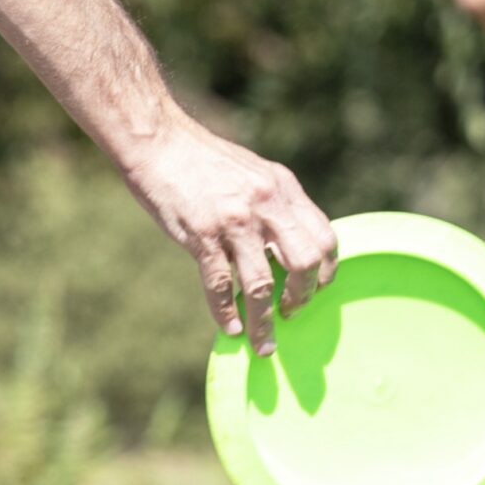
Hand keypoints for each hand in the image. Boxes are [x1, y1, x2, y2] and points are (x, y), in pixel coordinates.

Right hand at [119, 118, 339, 356]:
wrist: (159, 141)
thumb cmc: (204, 160)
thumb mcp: (254, 173)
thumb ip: (276, 205)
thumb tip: (290, 247)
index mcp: (283, 188)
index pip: (325, 237)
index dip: (326, 271)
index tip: (315, 289)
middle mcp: (266, 204)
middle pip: (305, 263)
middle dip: (303, 297)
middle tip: (292, 312)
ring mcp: (234, 221)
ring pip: (261, 285)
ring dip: (265, 322)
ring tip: (264, 344)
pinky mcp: (201, 235)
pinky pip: (219, 285)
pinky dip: (226, 313)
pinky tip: (230, 329)